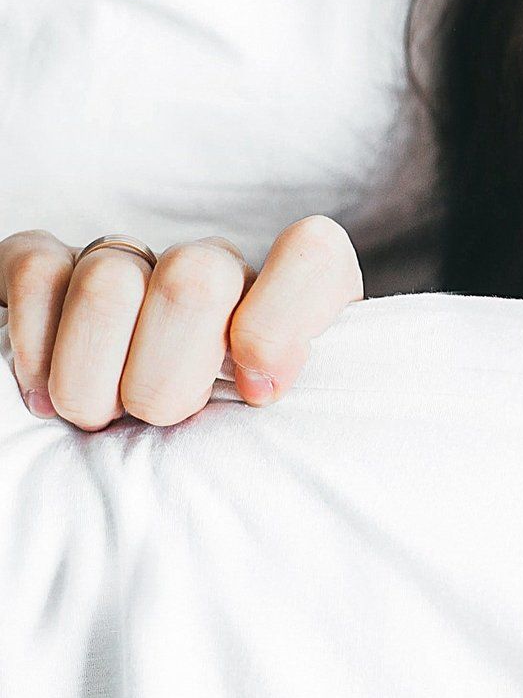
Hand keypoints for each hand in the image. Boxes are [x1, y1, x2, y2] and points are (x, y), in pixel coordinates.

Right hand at [2, 216, 362, 431]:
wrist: (132, 438)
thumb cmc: (226, 443)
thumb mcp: (281, 434)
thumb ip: (292, 408)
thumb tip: (262, 388)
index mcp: (289, 298)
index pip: (312, 255)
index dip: (280, 322)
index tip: (257, 393)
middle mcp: (215, 267)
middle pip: (196, 281)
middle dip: (167, 378)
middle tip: (160, 419)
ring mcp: (133, 260)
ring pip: (110, 283)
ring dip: (94, 378)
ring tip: (101, 418)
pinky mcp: (52, 265)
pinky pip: (37, 274)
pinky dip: (35, 348)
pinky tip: (45, 396)